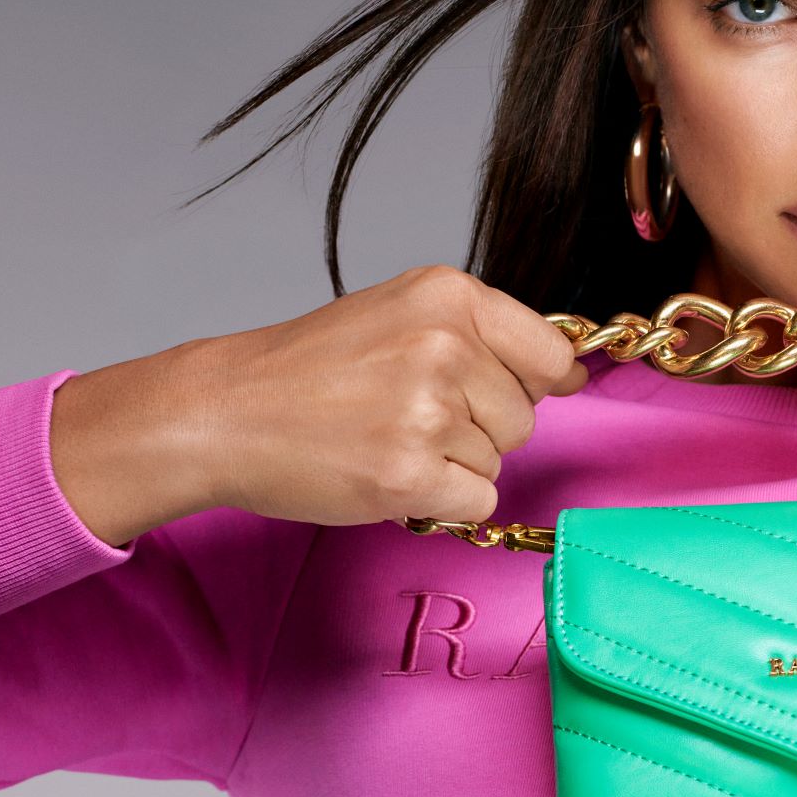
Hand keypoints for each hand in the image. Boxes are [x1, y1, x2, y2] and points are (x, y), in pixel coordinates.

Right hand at [50, 263, 588, 545]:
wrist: (226, 412)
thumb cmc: (309, 369)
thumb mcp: (400, 314)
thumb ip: (482, 336)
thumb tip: (570, 372)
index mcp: (450, 296)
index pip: (552, 354)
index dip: (534, 383)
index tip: (503, 392)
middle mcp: (447, 346)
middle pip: (524, 416)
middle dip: (479, 427)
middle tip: (406, 414)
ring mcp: (430, 412)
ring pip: (498, 461)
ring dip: (452, 463)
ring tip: (385, 438)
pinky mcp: (411, 473)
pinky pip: (476, 501)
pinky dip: (440, 500)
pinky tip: (387, 472)